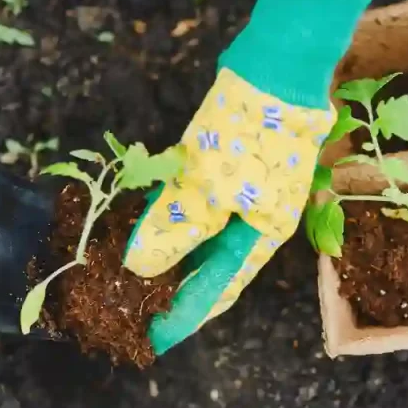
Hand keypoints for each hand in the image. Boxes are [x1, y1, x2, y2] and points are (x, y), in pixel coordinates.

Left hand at [123, 0, 373, 353]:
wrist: (277, 69)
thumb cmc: (251, 132)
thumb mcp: (210, 187)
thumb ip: (176, 229)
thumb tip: (139, 266)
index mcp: (263, 235)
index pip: (219, 291)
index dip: (183, 316)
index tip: (149, 339)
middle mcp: (257, 220)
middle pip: (209, 267)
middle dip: (172, 287)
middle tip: (132, 307)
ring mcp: (245, 191)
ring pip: (201, 235)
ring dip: (168, 250)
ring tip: (130, 270)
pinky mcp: (229, 165)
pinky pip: (196, 204)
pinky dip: (172, 215)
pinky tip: (144, 221)